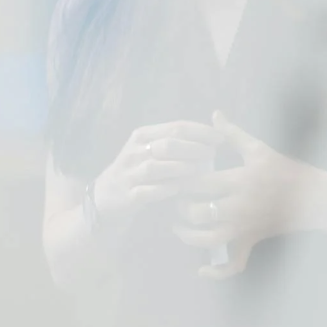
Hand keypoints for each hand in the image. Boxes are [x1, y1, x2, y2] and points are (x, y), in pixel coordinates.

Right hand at [92, 121, 220, 223]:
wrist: (106, 198)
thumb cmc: (138, 172)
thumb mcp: (151, 150)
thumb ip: (176, 140)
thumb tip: (213, 131)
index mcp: (142, 136)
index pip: (176, 127)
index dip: (201, 131)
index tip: (221, 138)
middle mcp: (134, 152)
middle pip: (168, 144)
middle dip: (194, 148)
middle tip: (212, 154)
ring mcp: (128, 174)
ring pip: (157, 167)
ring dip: (182, 168)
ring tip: (201, 170)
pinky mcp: (127, 196)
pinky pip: (148, 191)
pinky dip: (165, 189)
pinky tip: (180, 188)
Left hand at [173, 111, 323, 279]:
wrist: (313, 197)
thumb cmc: (285, 170)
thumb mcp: (259, 149)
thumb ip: (232, 134)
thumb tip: (214, 115)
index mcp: (239, 180)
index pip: (198, 182)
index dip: (180, 180)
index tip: (173, 176)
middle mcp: (239, 206)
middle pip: (196, 212)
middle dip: (180, 207)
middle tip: (175, 199)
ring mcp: (244, 227)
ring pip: (207, 239)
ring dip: (187, 236)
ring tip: (179, 226)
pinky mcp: (251, 241)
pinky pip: (233, 264)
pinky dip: (216, 272)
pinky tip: (201, 269)